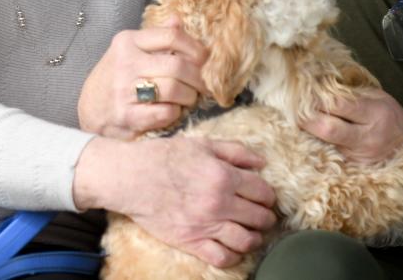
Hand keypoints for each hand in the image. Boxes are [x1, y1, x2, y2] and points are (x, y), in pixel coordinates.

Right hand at [74, 136, 276, 267]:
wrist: (132, 177)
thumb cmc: (166, 156)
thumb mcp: (203, 144)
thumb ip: (235, 151)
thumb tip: (261, 162)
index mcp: (224, 176)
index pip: (262, 191)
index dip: (269, 195)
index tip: (266, 197)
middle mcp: (219, 203)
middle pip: (259, 217)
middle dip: (266, 216)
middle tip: (263, 215)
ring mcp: (206, 225)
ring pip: (246, 240)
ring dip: (255, 238)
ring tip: (254, 234)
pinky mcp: (191, 242)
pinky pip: (222, 258)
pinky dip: (233, 256)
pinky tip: (233, 248)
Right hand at [78, 18, 207, 137]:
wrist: (89, 108)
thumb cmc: (116, 76)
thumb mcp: (130, 50)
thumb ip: (155, 37)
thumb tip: (177, 19)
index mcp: (128, 41)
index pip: (172, 36)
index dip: (196, 49)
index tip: (206, 60)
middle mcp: (125, 62)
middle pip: (177, 65)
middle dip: (198, 78)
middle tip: (203, 85)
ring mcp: (124, 89)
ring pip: (174, 89)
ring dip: (189, 96)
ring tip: (189, 98)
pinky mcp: (126, 115)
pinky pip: (165, 112)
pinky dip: (175, 113)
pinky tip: (172, 111)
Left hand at [300, 89, 402, 164]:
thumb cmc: (390, 114)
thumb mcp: (376, 96)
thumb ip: (350, 92)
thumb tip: (319, 83)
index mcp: (373, 113)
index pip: (339, 105)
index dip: (317, 98)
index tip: (302, 91)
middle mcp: (367, 137)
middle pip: (328, 129)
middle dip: (306, 119)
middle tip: (292, 109)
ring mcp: (360, 155)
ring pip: (326, 144)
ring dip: (309, 132)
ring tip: (296, 119)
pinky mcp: (355, 167)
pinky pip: (331, 154)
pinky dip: (319, 144)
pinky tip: (309, 135)